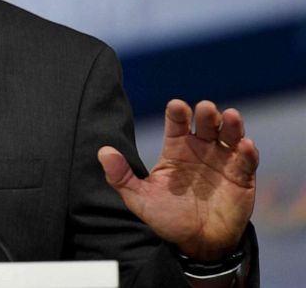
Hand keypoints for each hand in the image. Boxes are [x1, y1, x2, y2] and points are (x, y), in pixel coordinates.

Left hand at [97, 99, 257, 260]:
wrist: (197, 244)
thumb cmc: (167, 218)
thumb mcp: (139, 198)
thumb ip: (121, 176)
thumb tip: (103, 152)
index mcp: (176, 149)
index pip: (177, 124)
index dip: (177, 113)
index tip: (177, 106)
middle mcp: (201, 149)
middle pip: (206, 124)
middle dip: (207, 114)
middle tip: (206, 108)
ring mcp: (223, 161)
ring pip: (230, 136)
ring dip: (232, 125)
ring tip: (231, 116)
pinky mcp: (242, 177)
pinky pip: (247, 161)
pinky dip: (248, 152)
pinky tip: (245, 145)